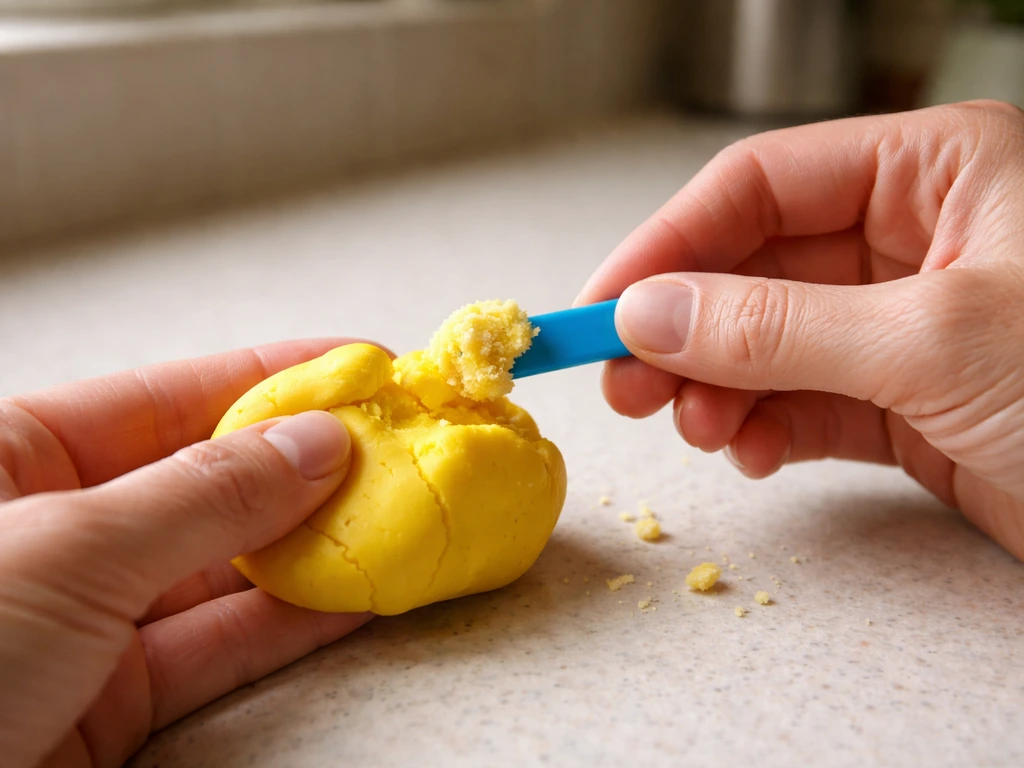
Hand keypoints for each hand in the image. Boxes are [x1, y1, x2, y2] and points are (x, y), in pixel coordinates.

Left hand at [0, 340, 373, 767]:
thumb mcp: (67, 550)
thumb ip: (204, 496)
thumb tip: (314, 441)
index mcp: (9, 461)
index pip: (167, 399)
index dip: (268, 377)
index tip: (355, 366)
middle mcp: (52, 534)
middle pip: (205, 482)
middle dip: (304, 465)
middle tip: (395, 447)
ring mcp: (83, 622)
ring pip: (222, 567)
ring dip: (312, 545)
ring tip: (395, 517)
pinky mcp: (109, 706)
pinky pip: (216, 646)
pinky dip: (289, 621)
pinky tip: (352, 592)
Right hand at [577, 100, 1023, 559]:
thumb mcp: (932, 341)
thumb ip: (776, 326)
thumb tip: (650, 315)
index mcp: (936, 173)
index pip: (760, 185)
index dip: (669, 244)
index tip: (605, 304)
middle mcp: (915, 240)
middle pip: (753, 267)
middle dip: (684, 328)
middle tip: (625, 380)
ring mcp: (907, 324)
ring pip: (769, 341)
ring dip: (718, 386)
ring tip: (697, 428)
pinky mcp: (908, 400)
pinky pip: (805, 400)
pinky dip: (764, 427)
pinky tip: (749, 449)